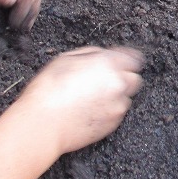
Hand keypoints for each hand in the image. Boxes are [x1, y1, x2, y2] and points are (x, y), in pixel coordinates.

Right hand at [14, 47, 144, 155]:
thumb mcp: (66, 58)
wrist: (42, 124)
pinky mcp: (114, 124)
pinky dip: (109, 111)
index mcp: (108, 64)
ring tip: (92, 98)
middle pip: (134, 78)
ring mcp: (118, 105)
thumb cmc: (49, 91)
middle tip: (104, 81)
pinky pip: (118, 113)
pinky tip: (90, 110)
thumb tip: (103, 55)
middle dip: (124, 78)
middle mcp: (118, 84)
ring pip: (126, 97)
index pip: (135, 58)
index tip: (122, 62)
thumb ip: (92, 53)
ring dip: (116, 96)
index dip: (127, 60)